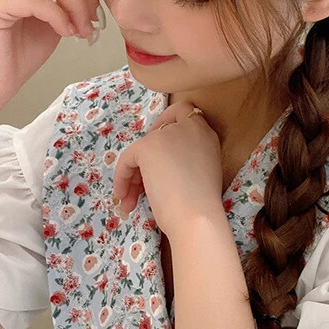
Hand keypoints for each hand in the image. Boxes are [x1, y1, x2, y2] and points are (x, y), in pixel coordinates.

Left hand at [111, 101, 224, 239]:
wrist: (198, 218)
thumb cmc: (201, 206)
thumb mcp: (200, 171)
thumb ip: (186, 157)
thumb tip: (158, 162)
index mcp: (206, 132)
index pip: (182, 111)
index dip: (165, 126)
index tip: (158, 152)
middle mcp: (189, 126)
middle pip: (156, 134)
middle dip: (145, 161)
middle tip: (139, 186)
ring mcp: (167, 134)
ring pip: (140, 150)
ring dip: (132, 175)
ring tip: (131, 202)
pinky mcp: (148, 146)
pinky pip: (127, 160)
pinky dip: (122, 178)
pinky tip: (125, 199)